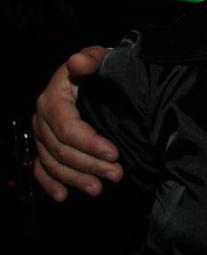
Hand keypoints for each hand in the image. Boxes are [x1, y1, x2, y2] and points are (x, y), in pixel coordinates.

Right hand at [32, 46, 122, 200]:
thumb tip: (77, 62)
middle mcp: (42, 117)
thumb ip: (91, 60)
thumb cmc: (102, 66)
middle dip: (89, 165)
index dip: (89, 143)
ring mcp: (42, 133)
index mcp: (54, 97)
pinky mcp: (44, 145)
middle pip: (61, 148)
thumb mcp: (101, 58)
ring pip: (53, 162)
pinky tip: (62, 196)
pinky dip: (50, 183)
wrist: (97, 75)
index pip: (66, 126)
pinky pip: (41, 168)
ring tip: (99, 188)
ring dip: (75, 178)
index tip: (114, 154)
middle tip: (116, 175)